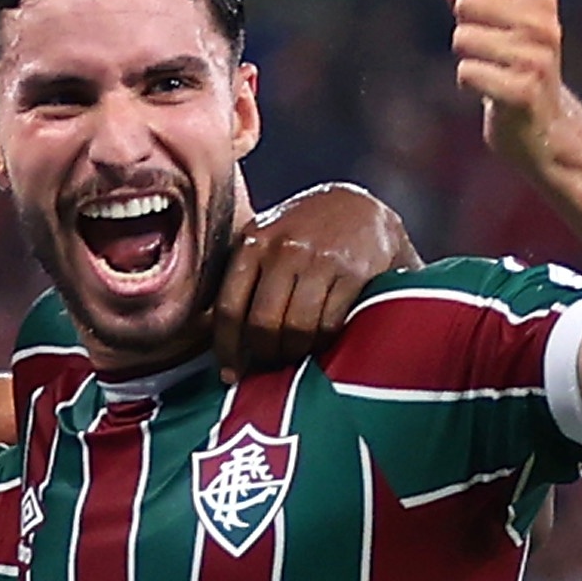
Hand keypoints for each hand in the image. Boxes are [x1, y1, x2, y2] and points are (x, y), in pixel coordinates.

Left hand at [212, 183, 414, 380]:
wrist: (361, 208)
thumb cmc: (303, 234)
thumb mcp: (265, 241)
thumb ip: (242, 279)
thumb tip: (219, 339)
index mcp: (252, 243)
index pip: (228, 307)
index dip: (227, 348)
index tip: (230, 372)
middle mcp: (283, 249)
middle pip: (262, 324)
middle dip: (263, 354)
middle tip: (268, 365)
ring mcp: (320, 259)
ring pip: (296, 329)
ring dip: (293, 352)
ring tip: (293, 355)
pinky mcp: (353, 272)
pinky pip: (328, 324)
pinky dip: (322, 343)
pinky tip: (319, 343)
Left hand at [445, 0, 565, 171]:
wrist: (539, 123)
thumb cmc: (511, 58)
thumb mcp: (499, 5)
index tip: (469, 9)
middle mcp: (543, 20)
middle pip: (466, 1)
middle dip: (462, 27)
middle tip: (486, 48)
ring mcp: (537, 56)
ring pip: (462, 39)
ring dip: (466, 58)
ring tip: (491, 69)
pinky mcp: (523, 90)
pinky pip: (467, 73)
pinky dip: (469, 83)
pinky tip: (490, 90)